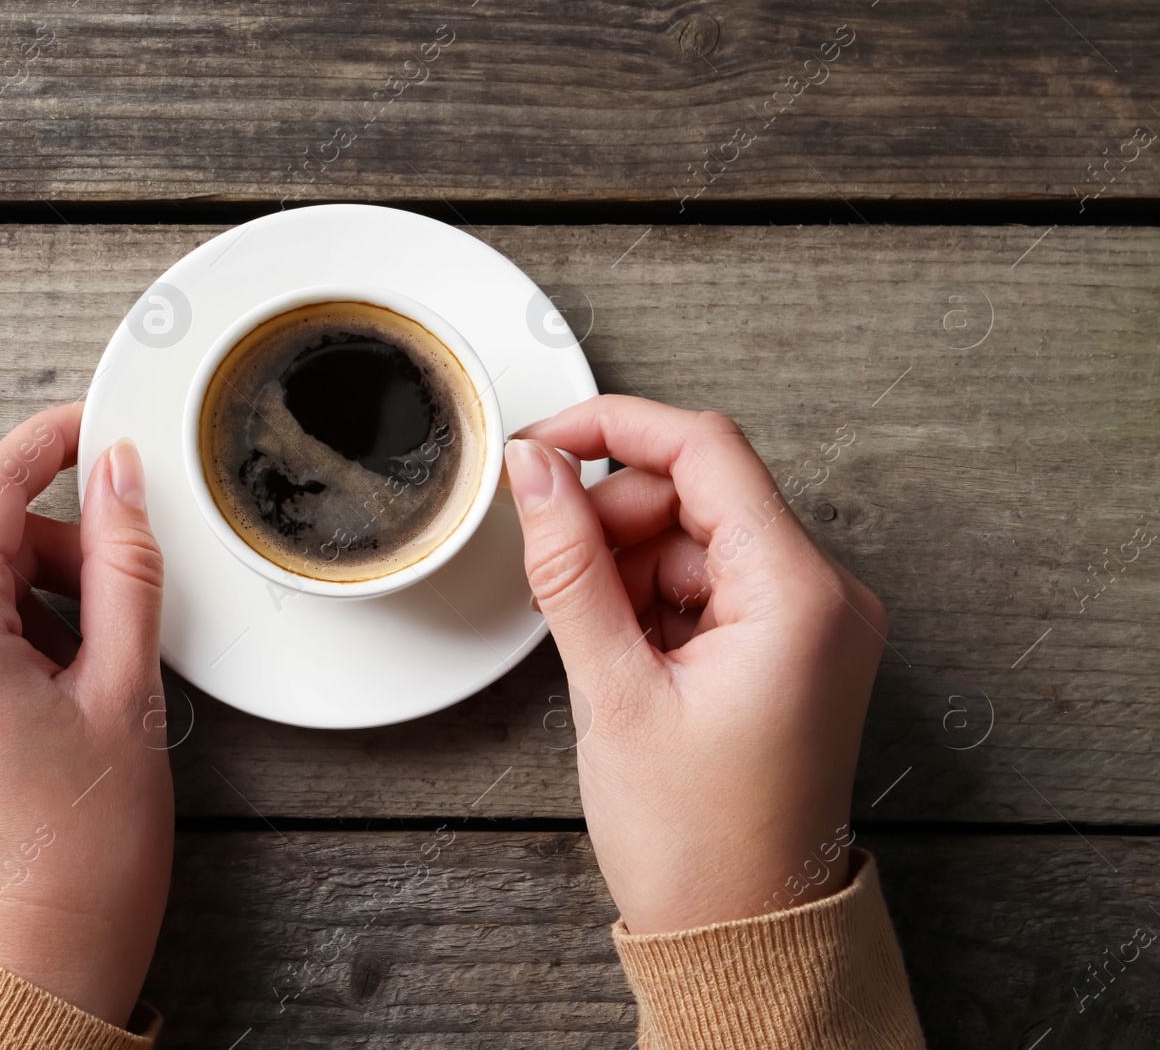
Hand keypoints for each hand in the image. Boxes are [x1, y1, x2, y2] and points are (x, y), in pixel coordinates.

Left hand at [0, 403, 171, 1026]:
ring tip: (79, 694)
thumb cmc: (80, 856)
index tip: (83, 430)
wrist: (30, 966)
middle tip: (116, 624)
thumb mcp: (125, 692)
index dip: (44, 447)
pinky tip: (36, 717)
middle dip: (51, 567)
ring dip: (23, 619)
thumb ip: (122, 566)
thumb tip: (118, 479)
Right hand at [505, 396, 886, 933]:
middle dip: (614, 514)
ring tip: (591, 635)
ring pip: (697, 535)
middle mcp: (825, 596)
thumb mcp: (614, 690)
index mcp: (800, 596)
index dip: (613, 429)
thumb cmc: (699, 842)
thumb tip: (537, 471)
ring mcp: (811, 621)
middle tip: (554, 570)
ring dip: (628, 562)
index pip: (706, 449)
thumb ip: (569, 564)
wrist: (740, 932)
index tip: (544, 443)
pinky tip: (620, 647)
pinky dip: (652, 595)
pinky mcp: (789, 645)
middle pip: (700, 490)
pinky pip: (710, 580)